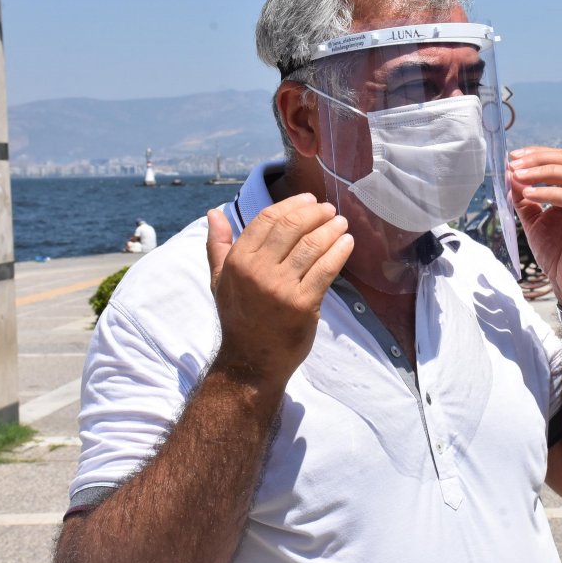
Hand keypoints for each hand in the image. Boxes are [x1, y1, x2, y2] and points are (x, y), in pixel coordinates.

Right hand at [205, 194, 353, 387]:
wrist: (251, 362)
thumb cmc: (239, 318)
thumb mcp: (220, 280)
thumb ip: (218, 245)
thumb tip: (214, 213)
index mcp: (238, 261)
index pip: (267, 219)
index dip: (292, 205)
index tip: (309, 200)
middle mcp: (256, 271)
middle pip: (291, 228)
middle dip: (315, 213)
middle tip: (329, 210)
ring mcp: (280, 288)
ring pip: (311, 246)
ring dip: (331, 229)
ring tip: (342, 223)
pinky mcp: (302, 304)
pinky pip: (325, 270)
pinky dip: (339, 252)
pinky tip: (347, 243)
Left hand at [508, 147, 561, 312]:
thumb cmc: (557, 255)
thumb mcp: (534, 222)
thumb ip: (524, 200)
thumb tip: (510, 176)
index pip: (560, 161)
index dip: (537, 155)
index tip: (513, 156)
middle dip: (538, 159)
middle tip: (514, 163)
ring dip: (542, 172)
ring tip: (517, 175)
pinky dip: (550, 193)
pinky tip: (530, 194)